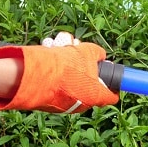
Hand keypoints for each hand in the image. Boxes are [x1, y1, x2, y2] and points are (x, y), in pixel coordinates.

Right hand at [0, 32, 118, 112]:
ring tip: (57, 44)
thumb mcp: (87, 53)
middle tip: (75, 46)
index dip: (113, 83)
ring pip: (70, 75)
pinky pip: (56, 79)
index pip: (111, 95)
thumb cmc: (66, 66)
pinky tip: (47, 49)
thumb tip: (100, 56)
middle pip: (88, 80)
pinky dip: (53, 64)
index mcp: (95, 95)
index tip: (110, 74)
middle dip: (82, 61)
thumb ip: (96, 54)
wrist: (34, 76)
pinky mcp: (49, 98)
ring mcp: (64, 101)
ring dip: (65, 57)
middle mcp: (81, 102)